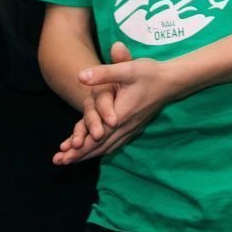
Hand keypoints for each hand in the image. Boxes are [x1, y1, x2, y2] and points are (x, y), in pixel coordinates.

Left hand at [54, 43, 176, 164]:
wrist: (173, 81)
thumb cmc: (150, 73)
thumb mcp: (127, 69)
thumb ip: (104, 73)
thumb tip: (81, 76)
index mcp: (121, 114)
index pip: (96, 137)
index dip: (79, 147)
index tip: (63, 156)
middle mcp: (125, 126)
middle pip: (99, 146)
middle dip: (79, 155)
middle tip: (59, 162)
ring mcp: (131, 128)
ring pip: (106, 147)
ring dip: (88, 154)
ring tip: (70, 160)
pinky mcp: (134, 127)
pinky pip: (115, 144)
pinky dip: (101, 150)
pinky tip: (95, 153)